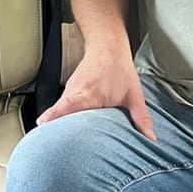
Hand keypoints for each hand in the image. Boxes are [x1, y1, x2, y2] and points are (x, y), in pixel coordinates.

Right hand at [38, 39, 156, 140]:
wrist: (107, 45)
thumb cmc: (119, 68)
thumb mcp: (134, 95)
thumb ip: (141, 118)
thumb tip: (150, 138)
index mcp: (90, 94)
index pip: (67, 106)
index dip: (54, 116)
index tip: (43, 125)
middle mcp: (76, 91)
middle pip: (59, 113)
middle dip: (55, 129)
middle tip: (51, 145)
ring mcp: (70, 90)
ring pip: (60, 110)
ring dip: (59, 124)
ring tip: (58, 142)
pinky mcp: (70, 90)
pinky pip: (62, 106)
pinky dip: (62, 117)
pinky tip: (67, 128)